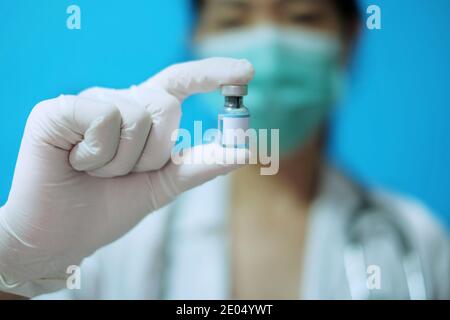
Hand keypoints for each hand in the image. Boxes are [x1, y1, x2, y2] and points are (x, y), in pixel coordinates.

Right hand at [0, 58, 253, 296]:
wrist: (61, 236)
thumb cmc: (109, 208)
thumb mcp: (163, 186)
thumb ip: (200, 164)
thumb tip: (244, 149)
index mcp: (142, 115)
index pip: (180, 82)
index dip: (213, 73)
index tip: (247, 71)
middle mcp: (118, 101)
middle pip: (166, 105)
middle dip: (153, 155)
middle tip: (122, 174)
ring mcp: (88, 102)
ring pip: (137, 116)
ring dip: (122, 163)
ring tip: (95, 172)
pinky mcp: (59, 109)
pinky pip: (105, 118)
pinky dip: (97, 155)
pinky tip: (76, 163)